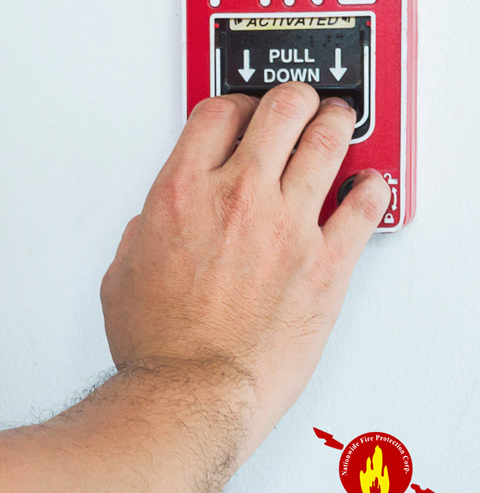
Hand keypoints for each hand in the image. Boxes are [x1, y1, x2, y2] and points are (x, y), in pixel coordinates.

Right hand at [99, 82, 390, 443]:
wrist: (192, 391)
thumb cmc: (157, 344)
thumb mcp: (122, 273)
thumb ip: (144, 234)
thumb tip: (157, 225)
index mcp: (180, 194)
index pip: (217, 114)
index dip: (231, 104)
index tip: (238, 113)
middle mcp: (236, 198)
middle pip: (279, 111)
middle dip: (289, 100)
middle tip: (295, 105)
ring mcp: (287, 226)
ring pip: (326, 142)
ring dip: (332, 124)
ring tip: (335, 122)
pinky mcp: (326, 262)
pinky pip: (364, 206)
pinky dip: (370, 187)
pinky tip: (367, 184)